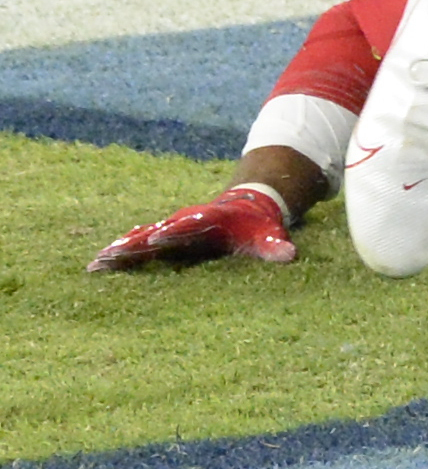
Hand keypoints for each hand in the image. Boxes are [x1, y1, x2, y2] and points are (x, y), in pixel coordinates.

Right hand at [90, 183, 294, 271]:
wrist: (247, 205)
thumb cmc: (258, 225)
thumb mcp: (269, 235)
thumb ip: (276, 246)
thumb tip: (289, 256)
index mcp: (211, 218)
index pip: (191, 224)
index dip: (176, 230)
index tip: (157, 236)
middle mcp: (187, 221)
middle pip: (157, 230)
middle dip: (135, 242)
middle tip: (110, 253)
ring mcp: (174, 227)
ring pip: (143, 237)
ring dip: (120, 249)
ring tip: (95, 262)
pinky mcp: (166, 236)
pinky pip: (140, 243)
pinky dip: (121, 251)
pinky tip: (99, 263)